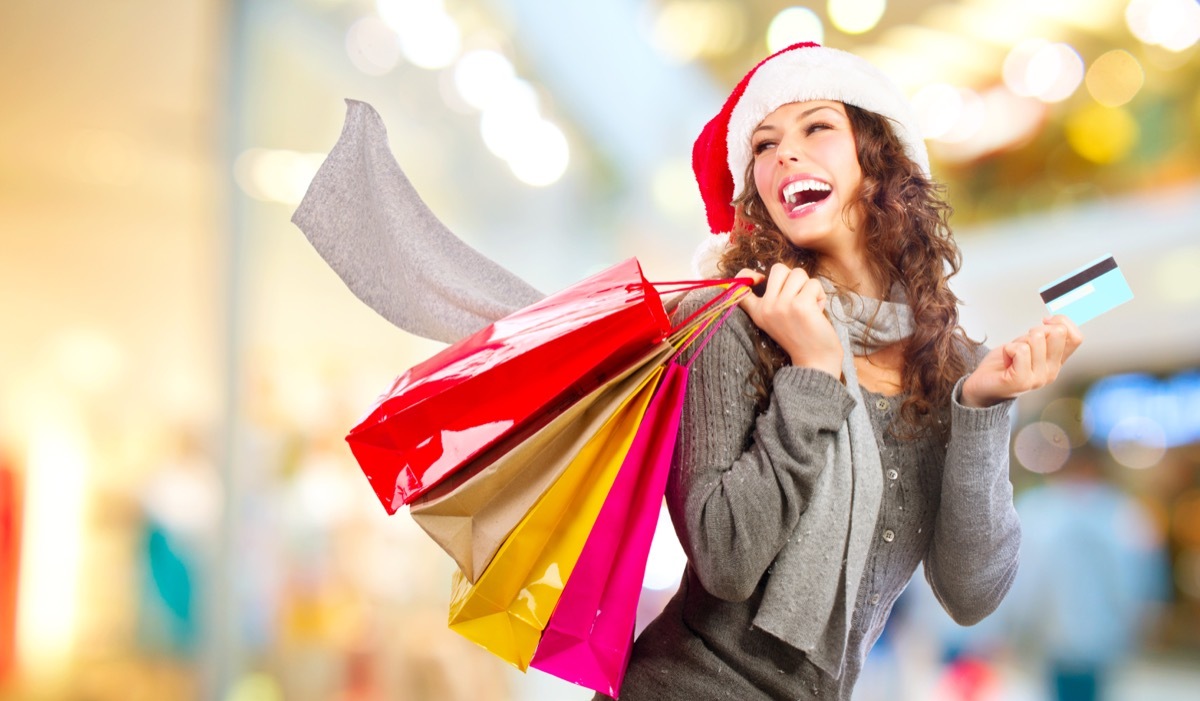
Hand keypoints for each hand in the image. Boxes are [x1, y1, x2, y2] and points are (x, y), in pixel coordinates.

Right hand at [736, 264, 843, 377]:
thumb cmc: (801, 338)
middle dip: (794, 278)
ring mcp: (782, 305)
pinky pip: (814, 284)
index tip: (760, 279)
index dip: (747, 275)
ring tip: (810, 306)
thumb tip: (779, 273)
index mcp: (758, 312)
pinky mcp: (801, 305)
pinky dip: (820, 295)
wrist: (815, 361)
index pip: (740, 287)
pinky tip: (817, 311)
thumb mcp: (776, 320)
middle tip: (799, 297)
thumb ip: (773, 299)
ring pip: (798, 274)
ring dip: (809, 287)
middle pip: (778, 269)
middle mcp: (766, 307)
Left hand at [961, 315, 1083, 407]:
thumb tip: (1052, 321)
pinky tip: (1006, 359)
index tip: (1044, 322)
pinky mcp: (1021, 381)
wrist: (981, 385)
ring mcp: (1038, 379)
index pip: (1076, 337)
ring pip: (1036, 338)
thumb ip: (1043, 336)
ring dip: (1018, 341)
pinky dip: (1008, 348)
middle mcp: (1052, 372)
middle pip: (1057, 333)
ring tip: (1011, 354)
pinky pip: (1020, 350)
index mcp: (1057, 363)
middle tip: (1022, 344)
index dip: (1062, 322)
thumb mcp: (1028, 345)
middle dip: (1035, 330)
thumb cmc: (1004, 363)